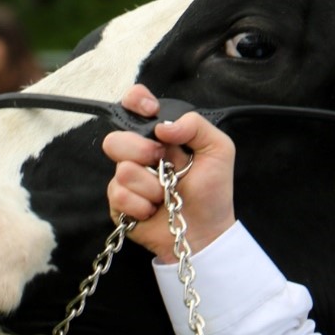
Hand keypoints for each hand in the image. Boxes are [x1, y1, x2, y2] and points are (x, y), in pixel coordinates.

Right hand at [103, 84, 236, 262]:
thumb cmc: (212, 192)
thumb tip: (163, 126)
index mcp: (160, 136)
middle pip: (116, 138)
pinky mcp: (119, 204)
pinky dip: (142, 205)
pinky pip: (118, 195)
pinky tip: (154, 209)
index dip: (135, 102)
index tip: (149, 111)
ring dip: (150, 185)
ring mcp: (127, 179)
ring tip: (166, 193)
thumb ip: (196, 125)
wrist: (205, 232)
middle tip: (165, 163)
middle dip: (142, 150)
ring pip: (121, 169)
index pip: (134, 104)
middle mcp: (139, 153)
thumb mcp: (218, 150)